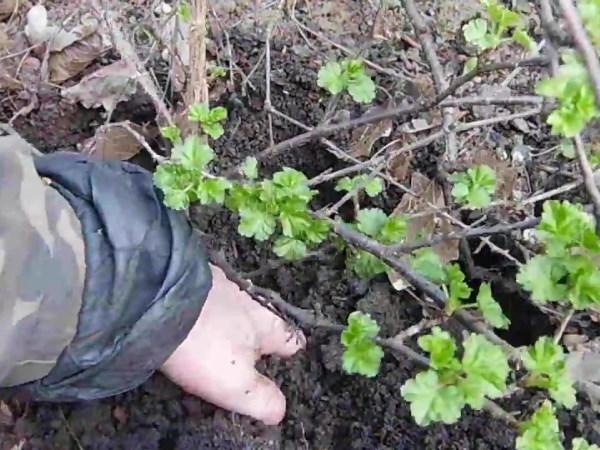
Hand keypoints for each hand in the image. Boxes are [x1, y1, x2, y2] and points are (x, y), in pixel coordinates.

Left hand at [160, 265, 304, 424]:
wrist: (157, 303)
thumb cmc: (204, 346)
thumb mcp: (236, 384)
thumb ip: (263, 399)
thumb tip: (280, 410)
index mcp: (268, 325)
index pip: (292, 340)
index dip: (290, 354)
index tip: (285, 364)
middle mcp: (251, 301)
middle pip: (265, 321)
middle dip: (259, 336)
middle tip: (247, 355)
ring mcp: (222, 284)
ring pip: (236, 306)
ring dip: (231, 319)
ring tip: (218, 336)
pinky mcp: (195, 276)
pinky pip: (208, 294)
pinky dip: (206, 306)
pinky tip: (194, 316)